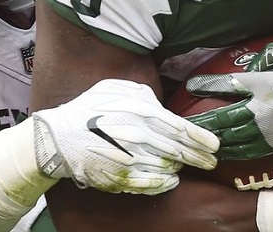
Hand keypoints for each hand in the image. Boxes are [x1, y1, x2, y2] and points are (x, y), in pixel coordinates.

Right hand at [31, 78, 218, 193]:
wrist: (57, 137)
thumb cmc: (88, 109)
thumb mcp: (117, 88)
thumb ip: (144, 93)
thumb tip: (164, 104)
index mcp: (140, 111)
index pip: (180, 128)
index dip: (201, 138)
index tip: (214, 144)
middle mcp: (139, 135)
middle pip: (179, 150)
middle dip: (199, 157)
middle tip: (211, 160)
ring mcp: (130, 158)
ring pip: (168, 167)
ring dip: (180, 167)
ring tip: (186, 165)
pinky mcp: (121, 177)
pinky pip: (153, 183)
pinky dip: (166, 183)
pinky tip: (172, 179)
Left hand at [186, 42, 272, 159]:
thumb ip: (271, 56)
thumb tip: (254, 65)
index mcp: (267, 83)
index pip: (229, 85)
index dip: (208, 85)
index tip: (192, 86)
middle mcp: (265, 109)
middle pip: (224, 118)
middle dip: (203, 122)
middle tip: (185, 124)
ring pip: (234, 138)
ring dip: (215, 139)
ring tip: (198, 139)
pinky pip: (250, 151)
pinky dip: (233, 151)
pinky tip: (224, 150)